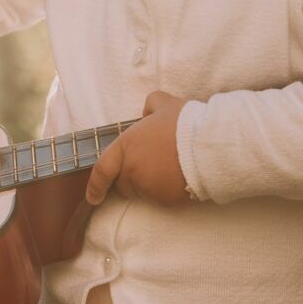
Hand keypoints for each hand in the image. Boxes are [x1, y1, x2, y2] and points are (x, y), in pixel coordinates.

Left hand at [85, 89, 194, 206]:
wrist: (209, 146)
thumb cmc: (186, 123)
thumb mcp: (165, 103)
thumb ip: (151, 104)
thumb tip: (147, 114)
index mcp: (127, 147)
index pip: (103, 170)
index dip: (95, 186)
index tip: (93, 197)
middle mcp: (133, 170)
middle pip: (123, 184)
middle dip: (131, 178)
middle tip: (151, 165)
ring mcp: (148, 188)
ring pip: (142, 192)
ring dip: (149, 184)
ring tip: (170, 168)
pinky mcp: (165, 200)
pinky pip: (160, 199)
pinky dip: (165, 191)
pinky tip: (179, 178)